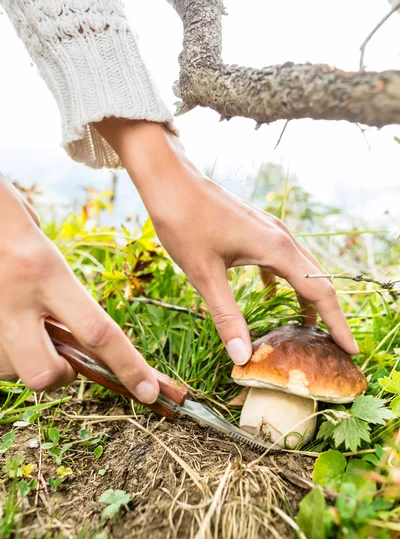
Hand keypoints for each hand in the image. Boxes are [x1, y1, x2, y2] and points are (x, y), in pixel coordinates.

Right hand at [0, 175, 158, 402]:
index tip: (150, 392)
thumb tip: (76, 333)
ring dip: (24, 358)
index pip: (98, 331)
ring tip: (21, 322)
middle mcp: (14, 298)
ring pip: (12, 370)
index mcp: (45, 271)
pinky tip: (4, 319)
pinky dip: (5, 350)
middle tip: (61, 355)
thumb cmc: (5, 216)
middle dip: (60, 376)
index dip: (128, 367)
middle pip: (45, 373)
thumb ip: (61, 289)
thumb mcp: (41, 244)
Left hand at [95, 120, 357, 363]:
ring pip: (300, 268)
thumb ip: (226, 316)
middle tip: (336, 348)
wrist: (170, 181)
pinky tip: (272, 295)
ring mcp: (269, 230)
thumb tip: (242, 356)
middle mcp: (281, 237)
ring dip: (308, 296)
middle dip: (329, 314)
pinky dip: (285, 281)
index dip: (337, 323)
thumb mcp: (204, 274)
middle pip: (317, 279)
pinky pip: (281, 259)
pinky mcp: (256, 229)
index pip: (320, 291)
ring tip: (308, 328)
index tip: (351, 349)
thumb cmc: (184, 221)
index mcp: (276, 248)